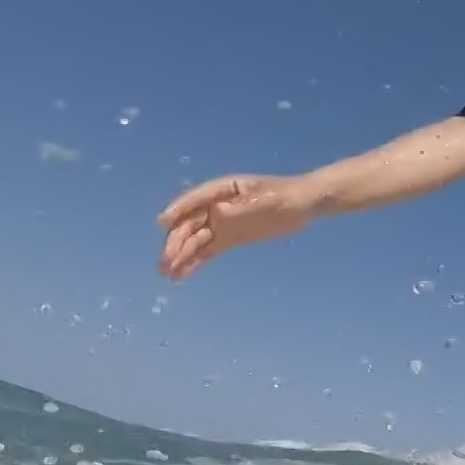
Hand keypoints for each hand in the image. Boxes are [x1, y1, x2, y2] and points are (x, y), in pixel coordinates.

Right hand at [157, 174, 316, 279]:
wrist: (302, 205)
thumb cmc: (284, 196)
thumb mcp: (265, 200)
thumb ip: (240, 208)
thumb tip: (216, 213)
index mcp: (222, 189)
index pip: (195, 199)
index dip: (178, 210)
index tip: (162, 223)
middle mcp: (215, 205)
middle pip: (190, 223)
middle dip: (176, 241)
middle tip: (165, 261)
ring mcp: (220, 222)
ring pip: (194, 239)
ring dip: (180, 254)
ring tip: (166, 273)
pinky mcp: (227, 237)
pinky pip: (207, 250)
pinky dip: (194, 261)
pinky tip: (181, 276)